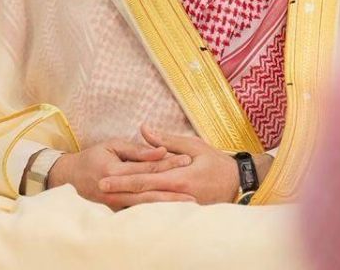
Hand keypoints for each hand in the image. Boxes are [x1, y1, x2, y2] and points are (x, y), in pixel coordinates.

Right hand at [46, 139, 194, 209]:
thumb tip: (160, 151)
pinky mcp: (116, 210)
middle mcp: (114, 190)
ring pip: (145, 205)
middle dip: (172, 191)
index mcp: (114, 170)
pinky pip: (139, 211)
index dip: (167, 163)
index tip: (186, 160)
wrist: (70, 176)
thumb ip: (137, 150)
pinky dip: (156, 212)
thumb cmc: (94, 156)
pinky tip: (171, 212)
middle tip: (194, 192)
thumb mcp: (112, 145)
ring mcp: (115, 203)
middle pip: (149, 190)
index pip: (146, 167)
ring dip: (166, 205)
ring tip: (188, 205)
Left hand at [96, 125, 242, 204]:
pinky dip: (143, 208)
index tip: (104, 179)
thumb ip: (167, 140)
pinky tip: (129, 206)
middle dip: (120, 192)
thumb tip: (144, 128)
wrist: (240, 185)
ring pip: (149, 205)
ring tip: (108, 199)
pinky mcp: (183, 211)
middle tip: (99, 189)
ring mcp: (180, 206)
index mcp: (179, 178)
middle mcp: (177, 195)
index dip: (123, 180)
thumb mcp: (194, 145)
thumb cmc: (217, 163)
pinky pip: (159, 210)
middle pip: (142, 195)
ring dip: (128, 202)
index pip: (145, 179)